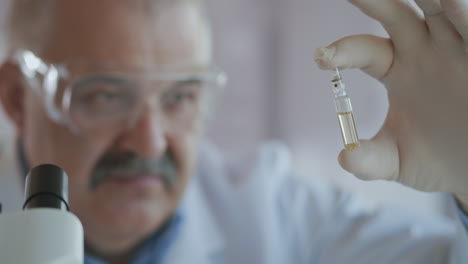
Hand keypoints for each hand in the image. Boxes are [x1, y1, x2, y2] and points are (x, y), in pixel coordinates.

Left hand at [314, 0, 467, 206]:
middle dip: (372, 0)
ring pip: (442, 9)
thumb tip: (345, 157)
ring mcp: (458, 49)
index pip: (364, 50)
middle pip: (395, 13)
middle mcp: (424, 51)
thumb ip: (370, 160)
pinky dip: (466, 14)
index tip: (321, 57)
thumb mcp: (398, 161)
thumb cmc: (437, 159)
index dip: (343, 51)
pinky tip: (454, 1)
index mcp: (396, 70)